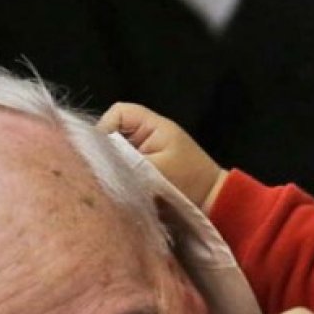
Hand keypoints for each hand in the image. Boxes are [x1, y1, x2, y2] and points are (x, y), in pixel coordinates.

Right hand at [98, 102, 226, 211]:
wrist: (212, 201)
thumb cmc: (191, 180)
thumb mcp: (158, 169)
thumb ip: (129, 163)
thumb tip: (101, 163)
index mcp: (151, 124)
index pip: (117, 113)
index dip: (104, 128)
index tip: (101, 153)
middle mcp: (145, 134)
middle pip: (112, 133)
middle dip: (106, 151)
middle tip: (104, 171)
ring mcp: (143, 152)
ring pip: (114, 153)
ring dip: (113, 166)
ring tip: (112, 181)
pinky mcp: (143, 170)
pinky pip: (122, 168)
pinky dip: (120, 177)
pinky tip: (121, 188)